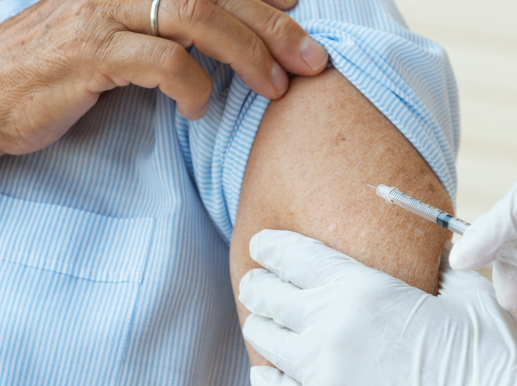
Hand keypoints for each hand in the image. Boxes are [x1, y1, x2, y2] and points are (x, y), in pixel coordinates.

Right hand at [0, 0, 327, 155]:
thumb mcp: (121, 36)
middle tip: (311, 59)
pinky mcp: (90, 52)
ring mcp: (103, 12)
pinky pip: (162, 61)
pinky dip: (194, 87)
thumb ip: (171, 27)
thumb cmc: (64, 67)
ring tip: (274, 87)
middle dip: (274, 27)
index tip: (297, 7)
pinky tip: (199, 110)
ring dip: (247, 54)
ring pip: (197, 15)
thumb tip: (232, 36)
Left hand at [238, 230, 516, 385]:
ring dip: (262, 325)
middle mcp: (332, 329)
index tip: (261, 244)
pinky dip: (267, 373)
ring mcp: (322, 375)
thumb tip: (439, 249)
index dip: (270, 246)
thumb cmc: (488, 357)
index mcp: (363, 290)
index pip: (293, 255)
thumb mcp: (469, 297)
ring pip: (264, 339)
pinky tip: (271, 368)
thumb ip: (443, 266)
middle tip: (258, 281)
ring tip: (266, 321)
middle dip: (258, 284)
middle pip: (266, 295)